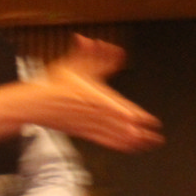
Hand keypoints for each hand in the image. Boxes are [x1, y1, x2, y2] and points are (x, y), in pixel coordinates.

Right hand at [44, 38, 162, 153]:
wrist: (37, 103)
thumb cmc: (56, 83)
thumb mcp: (77, 65)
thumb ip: (97, 56)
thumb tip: (108, 46)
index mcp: (98, 98)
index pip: (124, 110)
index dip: (140, 117)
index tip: (153, 122)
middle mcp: (98, 114)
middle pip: (125, 126)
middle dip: (144, 133)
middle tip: (158, 138)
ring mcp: (92, 126)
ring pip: (118, 136)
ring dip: (136, 142)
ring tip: (151, 144)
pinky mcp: (86, 134)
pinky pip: (107, 142)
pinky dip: (120, 146)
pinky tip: (131, 149)